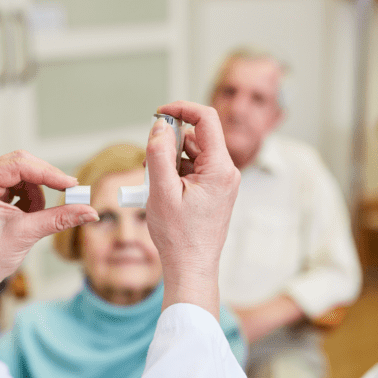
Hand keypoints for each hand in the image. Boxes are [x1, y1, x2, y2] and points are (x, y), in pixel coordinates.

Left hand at [0, 151, 97, 317]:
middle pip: (22, 164)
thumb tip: (90, 211)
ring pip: (25, 175)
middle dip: (45, 181)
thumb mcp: (28, 233)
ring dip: (37, 196)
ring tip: (31, 219)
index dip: (48, 173)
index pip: (18, 165)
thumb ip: (59, 218)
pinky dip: (31, 199)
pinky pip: (21, 184)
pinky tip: (25, 217)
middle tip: (70, 193)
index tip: (72, 185)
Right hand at [146, 101, 240, 319]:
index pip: (206, 119)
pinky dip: (176, 173)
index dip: (182, 109)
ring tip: (157, 186)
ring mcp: (222, 182)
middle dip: (170, 142)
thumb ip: (159, 154)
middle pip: (197, 137)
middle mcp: (227, 172)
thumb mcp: (161, 191)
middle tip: (150, 163)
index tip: (159, 113)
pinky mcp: (215, 191)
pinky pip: (194, 169)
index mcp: (220, 168)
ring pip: (193, 154)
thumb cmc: (179, 236)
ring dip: (171, 160)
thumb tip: (159, 125)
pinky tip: (165, 193)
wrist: (192, 267)